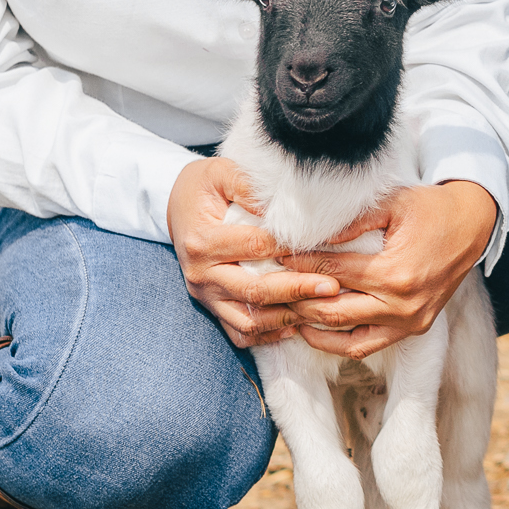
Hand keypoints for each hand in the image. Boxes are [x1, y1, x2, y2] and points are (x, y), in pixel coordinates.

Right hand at [167, 156, 334, 349]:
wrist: (176, 207)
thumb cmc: (204, 187)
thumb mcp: (221, 173)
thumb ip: (249, 186)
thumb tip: (283, 207)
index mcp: (202, 241)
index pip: (254, 247)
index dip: (289, 247)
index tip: (323, 246)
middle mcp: (202, 274)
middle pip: (253, 291)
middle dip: (296, 290)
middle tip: (332, 287)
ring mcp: (206, 296)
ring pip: (248, 320)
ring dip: (286, 317)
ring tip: (320, 309)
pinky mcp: (212, 308)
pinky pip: (240, 333)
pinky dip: (268, 334)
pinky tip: (297, 324)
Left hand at [275, 180, 500, 359]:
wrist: (473, 226)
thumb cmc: (429, 209)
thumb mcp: (392, 203)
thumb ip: (350, 221)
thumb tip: (307, 235)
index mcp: (395, 273)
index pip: (331, 273)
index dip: (299, 265)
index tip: (274, 256)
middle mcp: (402, 305)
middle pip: (332, 310)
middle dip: (295, 299)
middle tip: (268, 289)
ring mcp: (409, 322)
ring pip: (346, 336)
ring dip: (311, 327)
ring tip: (283, 313)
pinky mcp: (414, 330)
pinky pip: (367, 345)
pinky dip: (338, 343)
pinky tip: (313, 330)